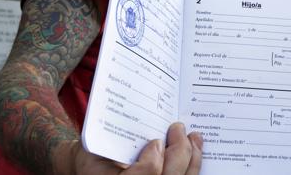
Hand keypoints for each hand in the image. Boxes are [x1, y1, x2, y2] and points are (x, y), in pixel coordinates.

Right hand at [63, 122, 202, 174]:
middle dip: (180, 152)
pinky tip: (195, 150)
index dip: (153, 161)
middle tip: (178, 129)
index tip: (155, 141)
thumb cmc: (96, 156)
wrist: (97, 169)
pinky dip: (193, 165)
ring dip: (193, 158)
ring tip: (193, 137)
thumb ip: (113, 137)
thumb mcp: (95, 147)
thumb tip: (134, 120)